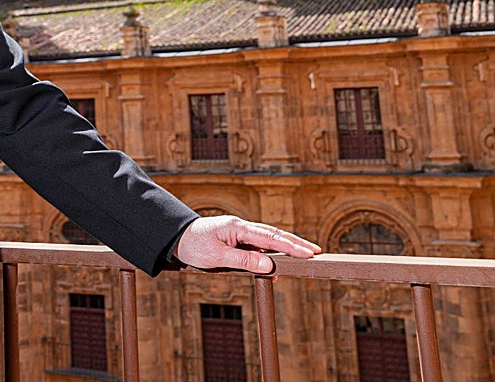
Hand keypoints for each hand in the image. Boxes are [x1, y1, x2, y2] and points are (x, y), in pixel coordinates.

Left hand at [174, 216, 321, 274]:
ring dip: (286, 246)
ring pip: (268, 239)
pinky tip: (278, 264)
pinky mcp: (237, 238)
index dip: (290, 246)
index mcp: (238, 228)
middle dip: (296, 243)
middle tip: (316, 252)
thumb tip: (269, 266)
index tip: (308, 253)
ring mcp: (240, 232)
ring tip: (305, 254)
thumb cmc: (194, 246)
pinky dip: (271, 252)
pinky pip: (258, 245)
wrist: (177, 237)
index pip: (270, 238)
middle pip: (274, 234)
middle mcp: (242, 227)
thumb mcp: (217, 257)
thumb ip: (243, 262)